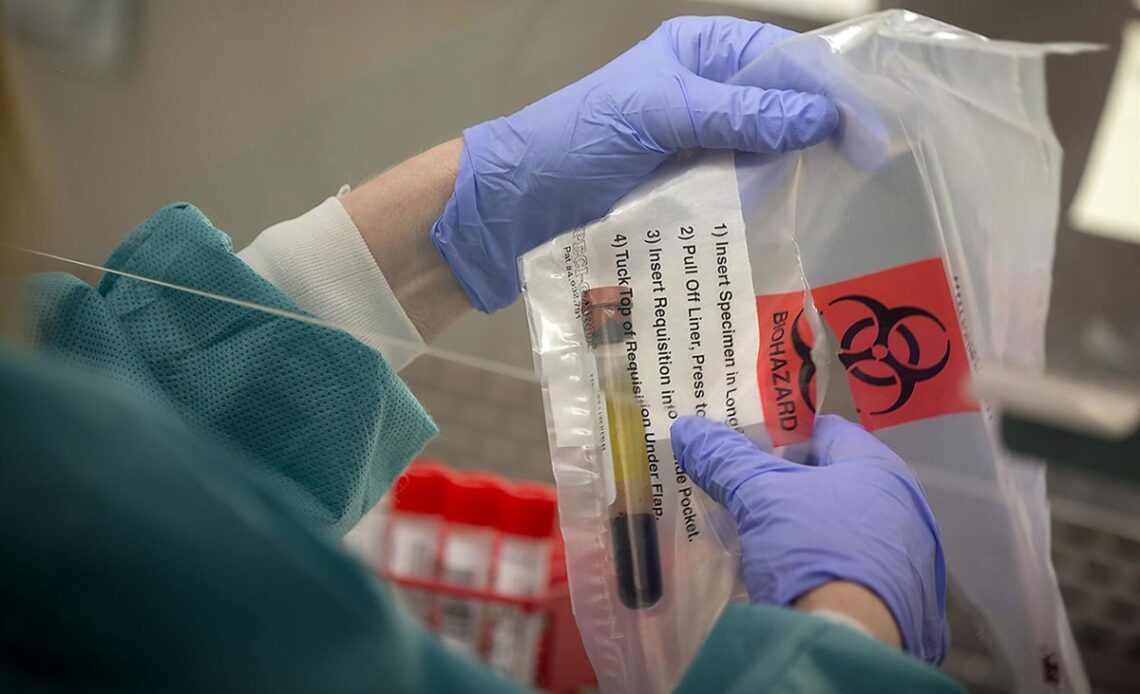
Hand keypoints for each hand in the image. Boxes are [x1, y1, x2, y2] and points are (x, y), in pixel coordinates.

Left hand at [432, 16, 839, 311]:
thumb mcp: (660, 113)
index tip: (871, 135)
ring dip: (796, 172)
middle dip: (823, 133)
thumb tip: (821, 116)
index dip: (831, 91)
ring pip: (770, 151)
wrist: (517, 205)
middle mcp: (708, 92)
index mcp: (701, 52)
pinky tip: (787, 217)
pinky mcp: (691, 187)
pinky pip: (743, 188)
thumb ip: (739, 113)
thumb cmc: (577, 139)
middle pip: (786, 106)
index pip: (785, 60)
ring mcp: (701, 142)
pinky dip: (766, 201)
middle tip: (865, 171)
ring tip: (832, 197)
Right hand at [670, 414, 947, 664]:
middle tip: (746, 486)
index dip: (785, 432)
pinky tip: (790, 571)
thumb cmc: (812, 549)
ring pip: (844, 524)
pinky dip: (822, 561)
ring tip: (761, 530)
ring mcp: (907, 556)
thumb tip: (689, 428)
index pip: (828, 431)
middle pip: (835, 478)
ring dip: (806, 524)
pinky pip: (854, 564)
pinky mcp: (902, 598)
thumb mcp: (759, 497)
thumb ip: (724, 459)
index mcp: (880, 470)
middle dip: (790, 481)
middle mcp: (904, 507)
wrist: (847, 642)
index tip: (748, 443)